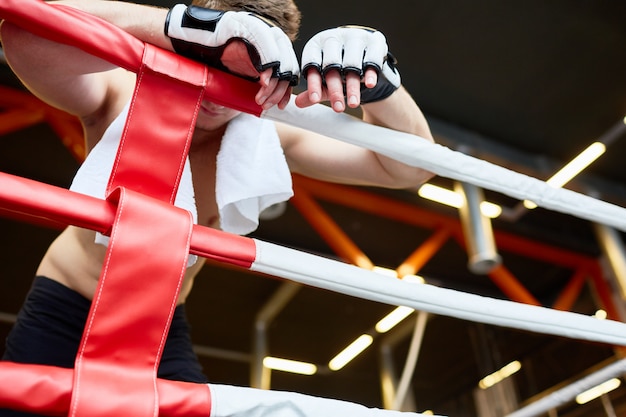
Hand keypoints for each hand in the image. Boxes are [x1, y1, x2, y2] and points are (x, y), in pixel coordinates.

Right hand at [165, 4, 299, 108]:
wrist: (188, 44)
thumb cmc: (212, 59)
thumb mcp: (240, 74)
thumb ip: (258, 80)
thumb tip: (273, 99)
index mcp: (265, 46)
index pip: (287, 65)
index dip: (287, 86)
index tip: (281, 105)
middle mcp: (264, 35)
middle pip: (287, 61)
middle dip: (281, 88)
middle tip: (270, 104)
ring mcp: (255, 28)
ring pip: (279, 55)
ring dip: (274, 82)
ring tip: (261, 98)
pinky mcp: (245, 25)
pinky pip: (265, 44)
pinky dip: (268, 65)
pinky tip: (263, 82)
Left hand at [295, 26, 400, 111]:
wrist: (363, 53)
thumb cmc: (338, 69)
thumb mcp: (324, 79)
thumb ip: (314, 90)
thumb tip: (297, 103)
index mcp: (316, 45)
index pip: (311, 64)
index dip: (313, 83)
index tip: (315, 100)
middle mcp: (334, 38)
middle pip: (332, 65)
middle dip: (335, 89)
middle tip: (337, 108)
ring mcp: (354, 37)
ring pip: (352, 63)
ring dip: (353, 86)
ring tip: (353, 104)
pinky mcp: (373, 40)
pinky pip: (372, 57)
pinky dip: (370, 72)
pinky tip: (369, 84)